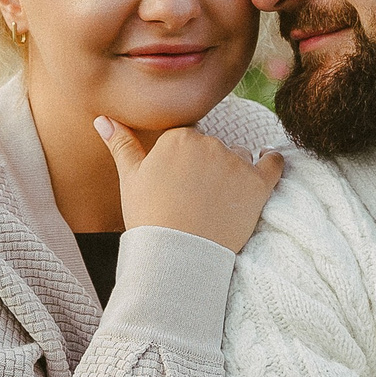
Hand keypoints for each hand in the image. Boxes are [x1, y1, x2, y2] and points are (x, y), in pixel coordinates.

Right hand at [94, 118, 283, 253]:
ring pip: (239, 157)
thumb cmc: (149, 219)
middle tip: (196, 199)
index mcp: (178, 137)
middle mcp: (209, 143)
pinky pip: (273, 163)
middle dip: (207, 167)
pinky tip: (266, 166)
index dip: (183, 162)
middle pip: (213, 147)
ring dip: (234, 172)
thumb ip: (121, 144)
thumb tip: (102, 119)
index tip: (179, 184)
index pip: (187, 139)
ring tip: (219, 202)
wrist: (177, 257)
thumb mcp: (130, 179)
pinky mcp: (258, 184)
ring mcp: (236, 163)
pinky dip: (271, 163)